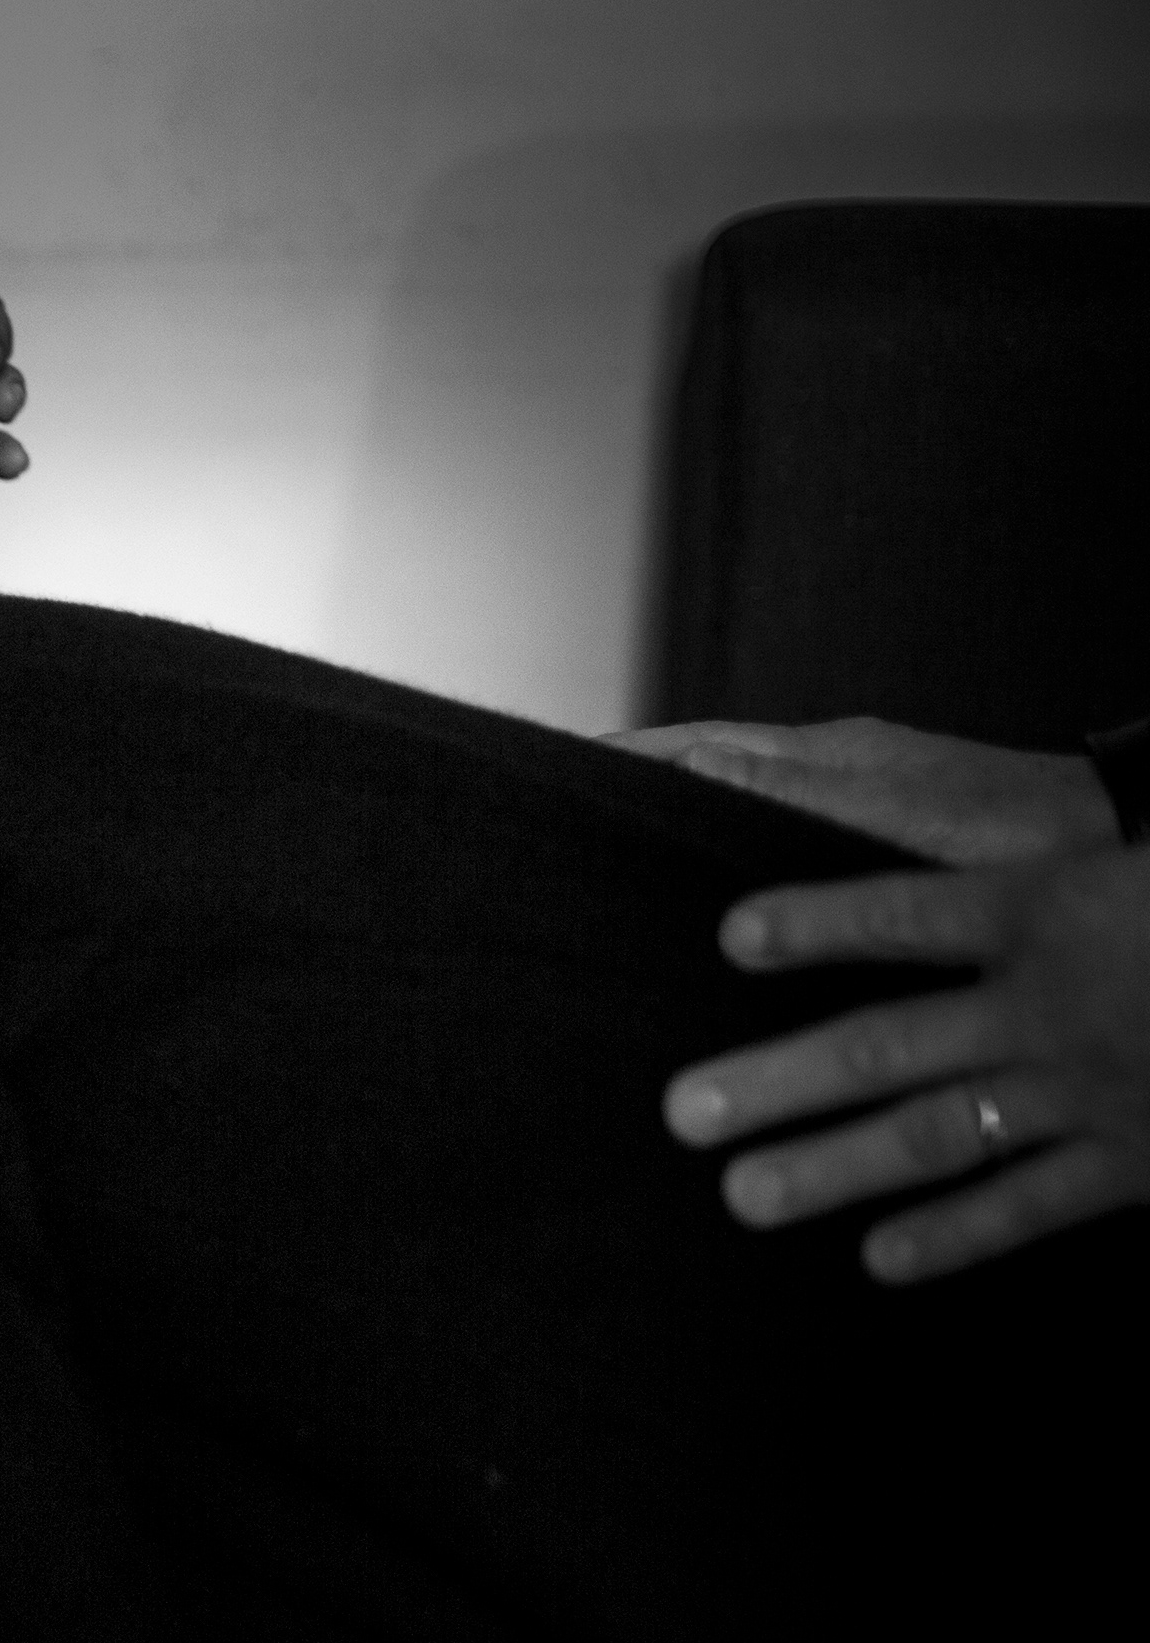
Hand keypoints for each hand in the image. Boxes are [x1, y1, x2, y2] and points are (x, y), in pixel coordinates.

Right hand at [603, 716, 1114, 869]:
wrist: (1114, 845)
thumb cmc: (1026, 836)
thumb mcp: (890, 817)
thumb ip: (783, 791)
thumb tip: (674, 766)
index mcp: (827, 755)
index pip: (689, 745)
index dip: (618, 757)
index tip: (549, 771)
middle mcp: (836, 770)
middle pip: (705, 766)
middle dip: (631, 784)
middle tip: (558, 818)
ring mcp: (859, 801)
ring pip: (740, 802)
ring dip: (676, 820)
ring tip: (612, 860)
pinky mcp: (881, 840)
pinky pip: (777, 835)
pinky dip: (729, 849)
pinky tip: (716, 896)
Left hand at [666, 845, 1149, 1279]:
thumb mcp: (1137, 861)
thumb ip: (1056, 869)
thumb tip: (980, 852)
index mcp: (1051, 911)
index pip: (907, 915)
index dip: (816, 925)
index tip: (733, 936)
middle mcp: (1046, 1006)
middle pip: (883, 1045)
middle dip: (777, 1082)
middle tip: (681, 1112)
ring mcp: (1088, 1088)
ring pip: (935, 1134)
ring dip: (833, 1169)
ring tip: (744, 1197)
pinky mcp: (1138, 1159)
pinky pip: (1033, 1204)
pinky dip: (956, 1235)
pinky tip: (881, 1261)